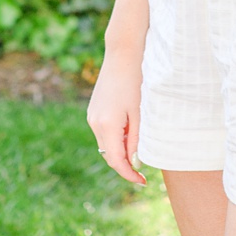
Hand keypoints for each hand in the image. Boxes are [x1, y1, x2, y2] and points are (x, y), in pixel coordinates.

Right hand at [86, 47, 146, 187]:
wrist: (123, 53)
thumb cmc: (137, 80)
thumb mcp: (140, 111)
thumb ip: (136, 138)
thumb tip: (134, 161)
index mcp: (107, 125)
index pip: (116, 161)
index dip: (128, 174)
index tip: (142, 182)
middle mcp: (95, 123)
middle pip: (109, 155)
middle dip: (125, 165)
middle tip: (143, 172)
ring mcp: (92, 117)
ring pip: (106, 144)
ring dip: (121, 151)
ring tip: (140, 152)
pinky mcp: (93, 111)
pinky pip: (104, 133)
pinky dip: (116, 139)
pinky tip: (131, 134)